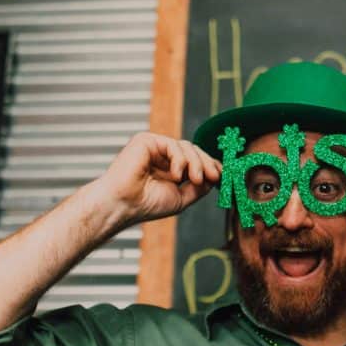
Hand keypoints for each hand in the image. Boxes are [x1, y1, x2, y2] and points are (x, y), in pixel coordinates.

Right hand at [97, 131, 221, 223]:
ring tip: (194, 179)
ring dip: (196, 163)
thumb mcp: (181, 198)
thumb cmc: (146, 204)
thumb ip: (198, 187)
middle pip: (194, 151)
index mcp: (170, 169)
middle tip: (215, 176)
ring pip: (186, 147)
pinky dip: (180, 159)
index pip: (195, 161)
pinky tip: (176, 174)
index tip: (222, 176)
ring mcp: (155, 148)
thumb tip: (215, 177)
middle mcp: (162, 157)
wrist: (124, 204)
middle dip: (207, 164)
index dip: (210, 166)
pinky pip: (172, 145)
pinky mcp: (146, 141)